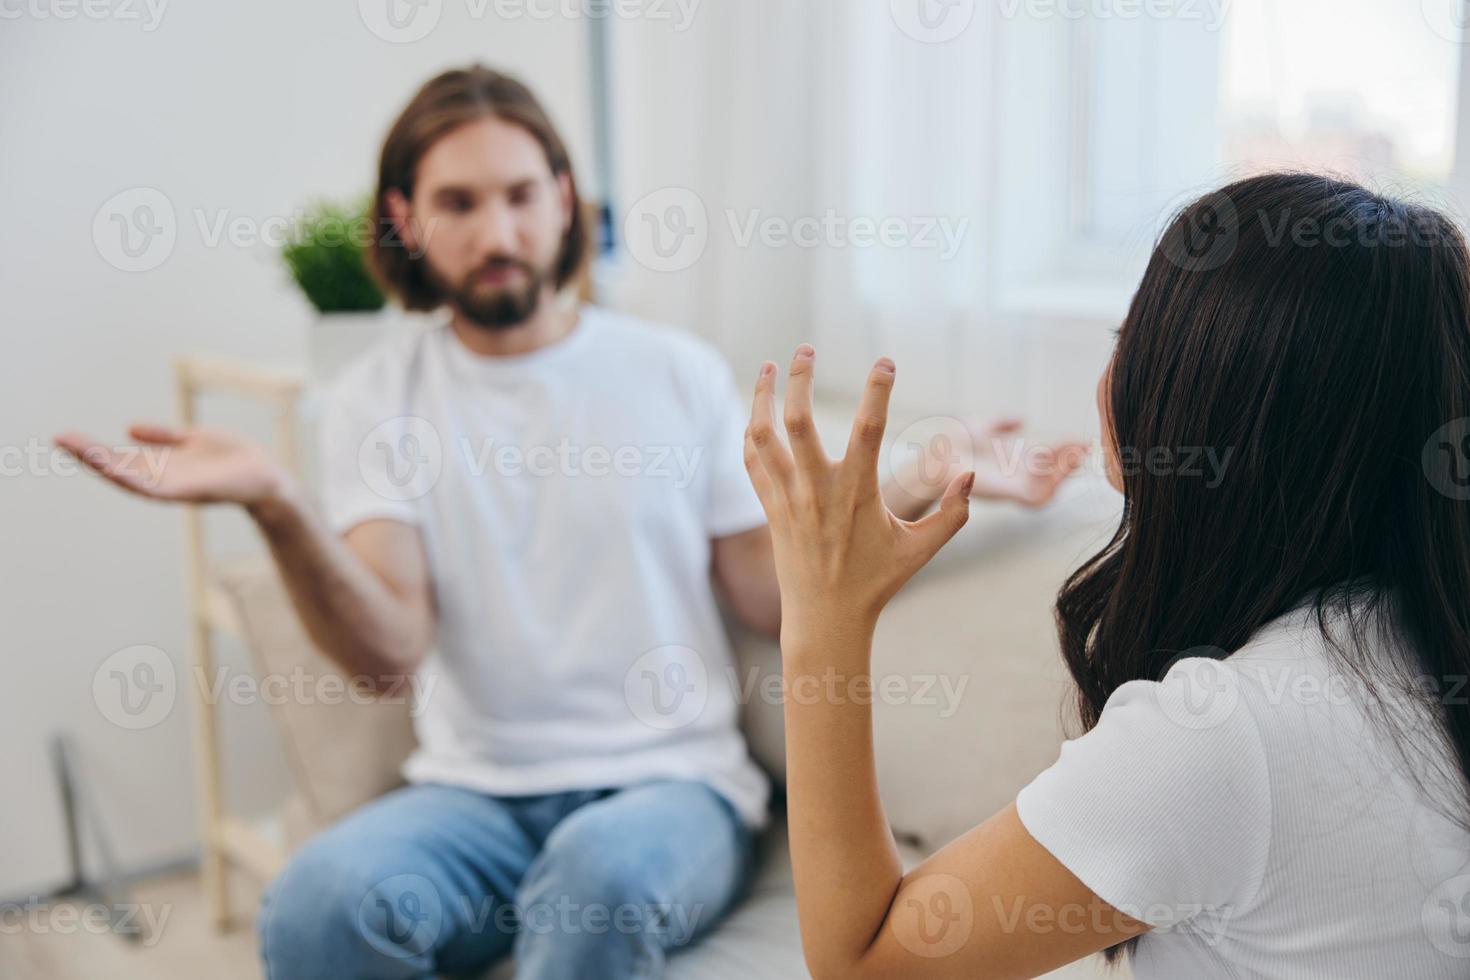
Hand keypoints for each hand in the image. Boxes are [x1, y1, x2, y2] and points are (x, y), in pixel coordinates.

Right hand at [54, 424, 289, 508]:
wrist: (269, 478)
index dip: (93, 450)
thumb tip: (128, 429)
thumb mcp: (193, 440)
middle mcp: (164, 480)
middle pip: (118, 469)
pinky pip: (155, 487)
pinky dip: (132, 477)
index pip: (121, 459)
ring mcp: (175, 488)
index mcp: (163, 468)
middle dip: (88, 455)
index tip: (65, 437)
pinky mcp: (190, 492)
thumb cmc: (235, 460)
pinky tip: (111, 466)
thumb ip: (164, 437)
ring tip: (76, 448)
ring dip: (103, 464)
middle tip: (57, 439)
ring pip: (130, 479)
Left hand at [744, 346, 973, 645]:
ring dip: (762, 398)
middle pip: (797, 421)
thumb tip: (971, 474)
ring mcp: (788, 498)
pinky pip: (753, 463)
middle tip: (805, 349)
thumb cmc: (877, 582)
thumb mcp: (922, 549)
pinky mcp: (770, 509)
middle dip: (798, 379)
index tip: (885, 362)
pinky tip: (756, 414)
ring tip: (769, 367)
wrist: (825, 619)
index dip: (878, 390)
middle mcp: (817, 490)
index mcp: (857, 493)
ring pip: (763, 437)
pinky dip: (750, 434)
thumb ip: (953, 513)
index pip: (869, 428)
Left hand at [904, 417, 1088, 508]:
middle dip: (1069, 464)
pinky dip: (1046, 481)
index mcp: (1010, 467)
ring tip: (1075, 452)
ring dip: (1063, 472)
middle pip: (1050, 479)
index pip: (1045, 465)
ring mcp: (1007, 490)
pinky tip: (1054, 459)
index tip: (1081, 442)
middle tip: (1084, 447)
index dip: (1064, 455)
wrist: (929, 456)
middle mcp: (1011, 481)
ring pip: (1046, 489)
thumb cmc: (948, 445)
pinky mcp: (1000, 495)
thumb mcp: (981, 428)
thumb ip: (1000, 425)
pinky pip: (1032, 495)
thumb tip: (1021, 420)